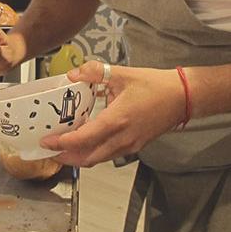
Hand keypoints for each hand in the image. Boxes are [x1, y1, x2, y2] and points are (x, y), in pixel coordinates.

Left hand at [39, 61, 185, 166]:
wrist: (183, 97)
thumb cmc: (157, 86)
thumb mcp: (123, 74)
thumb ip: (95, 72)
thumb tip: (73, 74)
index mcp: (118, 120)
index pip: (83, 139)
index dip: (63, 143)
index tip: (48, 142)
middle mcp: (123, 137)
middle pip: (88, 158)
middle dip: (67, 157)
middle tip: (51, 151)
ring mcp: (131, 145)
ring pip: (99, 159)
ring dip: (80, 157)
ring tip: (65, 149)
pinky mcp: (136, 146)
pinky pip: (110, 155)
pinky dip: (95, 152)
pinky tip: (88, 141)